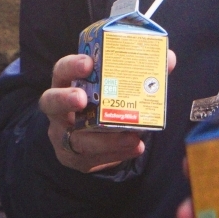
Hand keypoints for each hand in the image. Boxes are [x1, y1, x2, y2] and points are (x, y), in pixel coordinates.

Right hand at [40, 50, 175, 172]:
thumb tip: (168, 58)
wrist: (93, 136)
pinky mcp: (74, 157)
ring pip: (74, 139)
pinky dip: (116, 154)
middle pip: (50, 102)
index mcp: (68, 83)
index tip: (88, 62)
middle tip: (82, 99)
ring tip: (131, 137)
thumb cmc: (104, 102)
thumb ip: (141, 71)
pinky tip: (135, 148)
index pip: (61, 70)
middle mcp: (58, 109)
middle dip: (65, 99)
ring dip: (104, 139)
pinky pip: (92, 159)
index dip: (71, 65)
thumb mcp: (115, 86)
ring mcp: (62, 135)